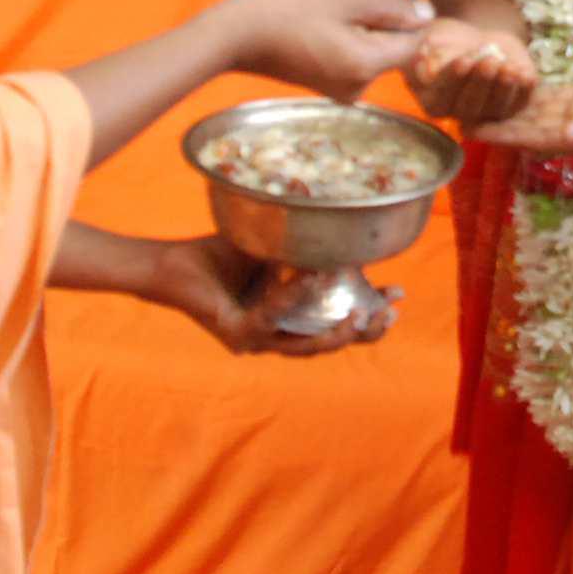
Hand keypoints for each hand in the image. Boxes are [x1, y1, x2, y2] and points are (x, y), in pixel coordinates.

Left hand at [150, 233, 400, 356]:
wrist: (174, 264)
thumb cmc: (220, 255)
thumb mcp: (274, 248)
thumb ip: (305, 246)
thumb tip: (345, 225)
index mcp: (289, 319)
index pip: (336, 322)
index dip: (369, 313)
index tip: (398, 294)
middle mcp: (275, 336)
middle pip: (329, 344)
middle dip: (364, 332)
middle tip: (390, 314)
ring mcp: (257, 341)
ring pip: (305, 347)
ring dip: (336, 335)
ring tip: (360, 317)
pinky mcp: (237, 336)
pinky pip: (271, 320)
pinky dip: (292, 298)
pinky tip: (311, 279)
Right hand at [225, 0, 429, 98]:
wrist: (231, 35)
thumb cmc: (288, 12)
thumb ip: (391, 7)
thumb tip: (425, 16)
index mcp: (368, 67)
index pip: (412, 43)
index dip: (411, 11)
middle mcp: (357, 84)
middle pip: (385, 38)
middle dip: (378, 0)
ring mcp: (338, 84)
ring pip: (360, 36)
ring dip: (352, 2)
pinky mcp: (320, 78)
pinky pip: (341, 44)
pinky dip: (335, 18)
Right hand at [409, 17, 538, 127]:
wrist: (474, 41)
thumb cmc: (444, 41)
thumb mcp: (426, 41)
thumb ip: (416, 52)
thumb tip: (422, 61)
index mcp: (433, 102)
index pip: (442, 97)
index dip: (454, 80)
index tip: (463, 60)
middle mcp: (460, 114)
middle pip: (469, 108)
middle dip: (480, 83)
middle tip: (488, 61)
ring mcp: (488, 113)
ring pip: (496, 109)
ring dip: (503, 89)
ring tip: (508, 67)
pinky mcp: (511, 104)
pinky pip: (519, 103)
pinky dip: (524, 90)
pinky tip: (524, 73)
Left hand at [474, 33, 572, 152]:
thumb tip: (567, 136)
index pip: (544, 139)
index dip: (509, 136)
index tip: (476, 133)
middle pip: (537, 130)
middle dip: (501, 127)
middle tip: (460, 120)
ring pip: (544, 116)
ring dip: (514, 114)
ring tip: (479, 107)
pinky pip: (559, 100)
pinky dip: (535, 98)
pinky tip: (513, 91)